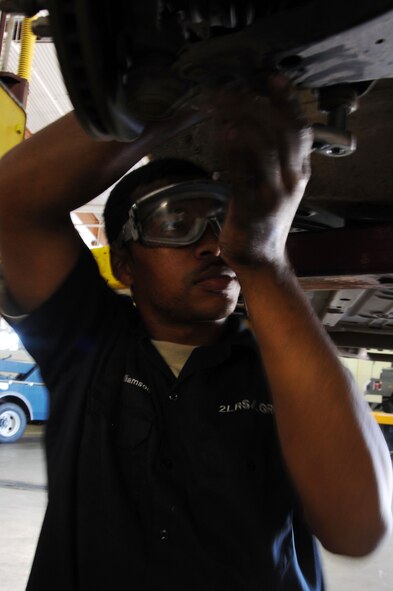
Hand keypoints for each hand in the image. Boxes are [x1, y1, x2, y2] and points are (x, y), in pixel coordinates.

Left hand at [210, 73, 312, 269]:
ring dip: (241, 122)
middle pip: (281, 130)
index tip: (272, 78)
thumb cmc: (262, 222)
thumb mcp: (275, 187)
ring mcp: (275, 193)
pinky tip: (223, 134)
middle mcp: (292, 179)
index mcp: (298, 172)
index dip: (287, 100)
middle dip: (254, 104)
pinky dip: (233, 149)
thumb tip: (243, 127)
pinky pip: (245, 171)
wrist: (260, 259)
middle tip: (229, 93)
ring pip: (266, 146)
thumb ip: (269, 161)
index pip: (299, 128)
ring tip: (220, 109)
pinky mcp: (254, 207)